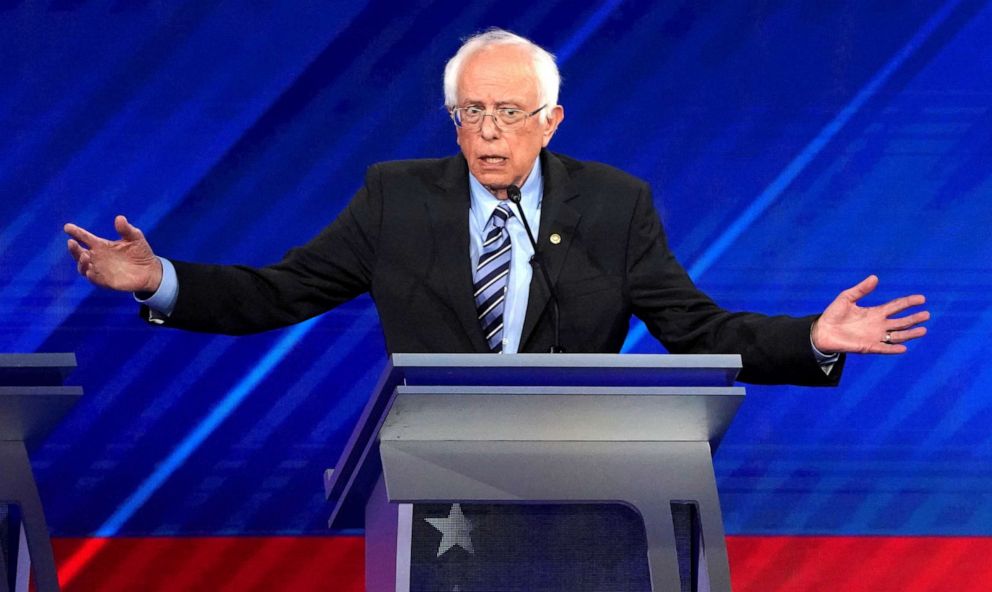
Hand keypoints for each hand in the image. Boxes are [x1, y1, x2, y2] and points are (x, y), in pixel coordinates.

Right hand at [64, 215, 162, 292]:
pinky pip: (94, 279)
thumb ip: (126, 229)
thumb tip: (120, 218)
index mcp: (101, 245)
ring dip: (81, 262)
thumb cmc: (140, 252)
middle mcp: (97, 257)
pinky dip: (91, 275)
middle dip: (73, 248)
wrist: (150, 271)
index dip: (76, 232)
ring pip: (83, 267)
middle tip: (72, 242)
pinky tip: (91, 270)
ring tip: (85, 256)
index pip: (85, 237)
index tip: (67, 227)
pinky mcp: (105, 281)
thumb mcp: (135, 238)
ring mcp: (100, 269)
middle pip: (79, 253)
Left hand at [812, 275, 928, 354]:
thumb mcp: (846, 298)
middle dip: (914, 318)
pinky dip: (893, 349)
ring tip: (923, 330)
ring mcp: (875, 336)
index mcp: (875, 312)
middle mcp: (878, 325)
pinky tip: (903, 348)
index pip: (896, 306)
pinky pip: (884, 349)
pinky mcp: (868, 347)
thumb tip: (875, 277)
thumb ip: (861, 289)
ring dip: (910, 334)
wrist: (821, 331)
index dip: (909, 302)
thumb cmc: (833, 314)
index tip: (922, 299)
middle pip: (901, 322)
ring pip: (897, 336)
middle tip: (927, 315)